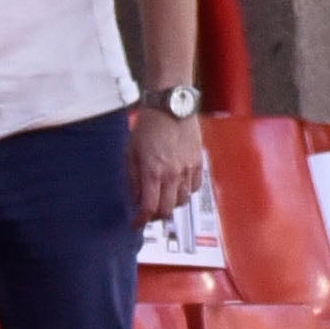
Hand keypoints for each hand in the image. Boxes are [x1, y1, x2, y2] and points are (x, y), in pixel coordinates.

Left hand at [131, 106, 211, 227]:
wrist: (170, 105)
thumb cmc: (148, 124)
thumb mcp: (131, 152)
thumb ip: (133, 178)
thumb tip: (136, 198)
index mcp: (153, 171)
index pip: (149, 207)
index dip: (141, 220)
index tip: (136, 222)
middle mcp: (172, 174)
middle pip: (167, 209)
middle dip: (156, 215)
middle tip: (149, 212)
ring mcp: (188, 169)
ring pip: (183, 201)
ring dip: (172, 204)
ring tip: (163, 198)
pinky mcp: (198, 162)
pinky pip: (195, 187)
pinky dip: (186, 192)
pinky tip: (177, 187)